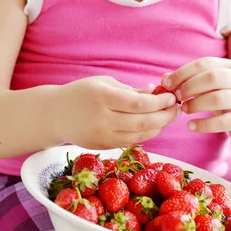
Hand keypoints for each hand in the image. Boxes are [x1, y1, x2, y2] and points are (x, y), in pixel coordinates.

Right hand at [53, 76, 180, 149]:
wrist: (54, 114)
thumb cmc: (81, 93)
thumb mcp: (104, 83)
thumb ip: (130, 90)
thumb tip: (155, 91)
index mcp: (102, 97)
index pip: (139, 103)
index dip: (159, 102)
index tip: (171, 96)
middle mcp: (102, 119)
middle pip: (142, 122)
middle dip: (164, 116)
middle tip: (176, 108)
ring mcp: (102, 136)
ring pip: (140, 136)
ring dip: (159, 127)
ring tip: (168, 117)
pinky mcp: (102, 147)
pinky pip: (130, 142)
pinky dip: (145, 134)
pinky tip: (153, 125)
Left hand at [161, 58, 230, 138]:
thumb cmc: (228, 96)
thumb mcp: (212, 85)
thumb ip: (190, 80)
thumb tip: (164, 79)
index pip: (204, 63)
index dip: (183, 72)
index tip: (167, 83)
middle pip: (213, 78)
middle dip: (190, 86)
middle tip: (177, 96)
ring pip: (218, 99)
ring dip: (196, 104)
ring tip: (184, 110)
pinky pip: (224, 122)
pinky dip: (204, 125)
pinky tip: (191, 126)